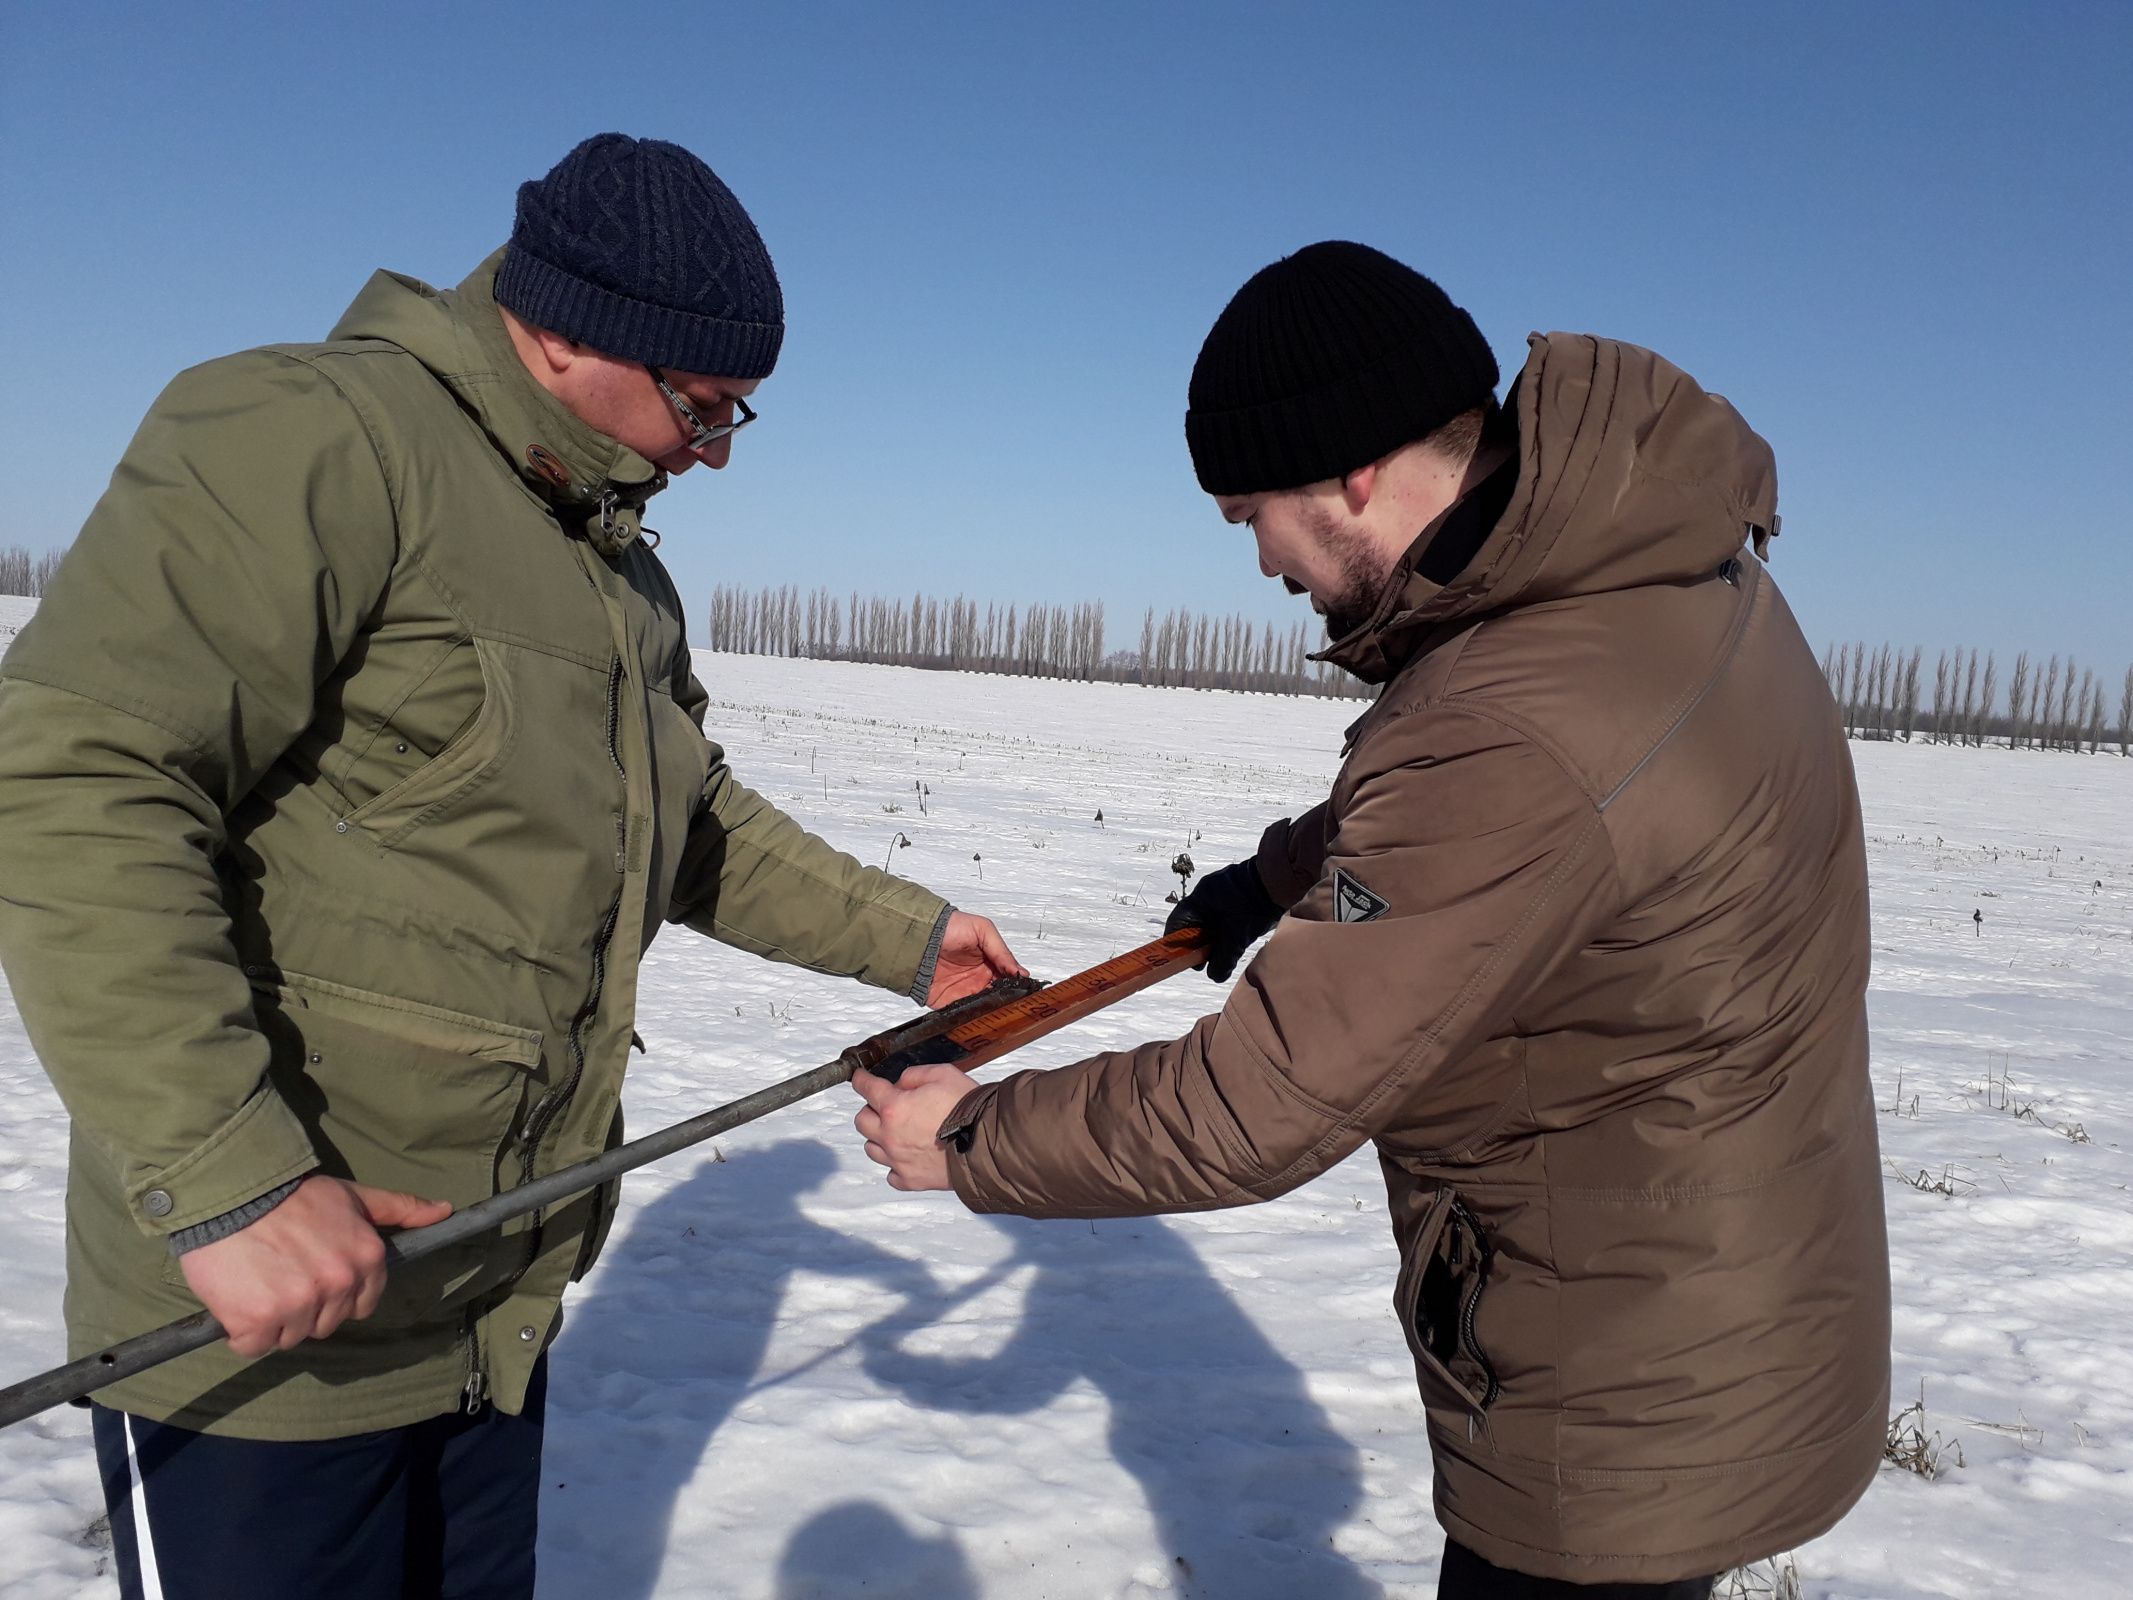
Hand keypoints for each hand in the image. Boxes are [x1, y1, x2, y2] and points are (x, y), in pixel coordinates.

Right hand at [177, 1174, 452, 1358]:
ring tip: (259, 1281)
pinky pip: (253, 1345)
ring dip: (273, 1320)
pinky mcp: (257, 1321)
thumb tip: (444, 1211)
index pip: (362, 1305)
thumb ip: (400, 1208)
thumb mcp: (354, 1196)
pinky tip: (237, 1298)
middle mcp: (338, 1285)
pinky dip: (242, 1331)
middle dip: (306, 1308)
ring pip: (290, 1337)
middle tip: (282, 1274)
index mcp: (366, 1259)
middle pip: (325, 1324)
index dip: (337, 1295)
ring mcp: (298, 1305)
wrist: (231, 1194)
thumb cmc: (292, 1195)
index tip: (314, 1274)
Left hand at [852, 1062, 976, 1191]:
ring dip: (879, 1137)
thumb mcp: (944, 1074)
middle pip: (862, 1121)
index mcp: (894, 1107)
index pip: (867, 1089)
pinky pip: (891, 1174)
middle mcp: (890, 1135)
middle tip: (884, 1105)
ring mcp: (899, 1160)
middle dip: (870, 1109)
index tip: (860, 1078)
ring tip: (896, 1131)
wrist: (988, 1144)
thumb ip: (915, 1075)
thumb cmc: (969, 1110)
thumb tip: (901, 1083)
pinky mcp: (911, 1180)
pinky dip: (894, 1164)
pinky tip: (905, 1156)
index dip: (861, 1080)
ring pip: (871, 1148)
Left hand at [926, 911, 1026, 1006]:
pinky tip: (978, 1012)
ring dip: (990, 1009)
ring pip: (983, 1008)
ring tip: (995, 1006)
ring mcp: (964, 992)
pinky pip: (962, 1013)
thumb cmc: (950, 927)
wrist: (921, 936)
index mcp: (989, 964)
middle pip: (998, 996)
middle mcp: (978, 979)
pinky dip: (970, 1015)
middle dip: (1005, 1000)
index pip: (1008, 979)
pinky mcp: (948, 1002)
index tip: (1022, 989)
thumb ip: (1003, 952)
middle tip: (1010, 1000)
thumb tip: (1019, 971)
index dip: (1015, 985)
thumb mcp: (983, 930)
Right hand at [1164, 858, 1282, 981]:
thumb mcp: (1237, 936)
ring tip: (1224, 952)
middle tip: (1206, 961)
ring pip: (1211, 919)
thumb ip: (1223, 958)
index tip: (1184, 960)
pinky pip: (1223, 914)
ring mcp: (1221, 890)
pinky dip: (1226, 928)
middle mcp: (1207, 892)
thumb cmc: (1255, 904)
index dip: (1178, 944)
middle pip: (1194, 923)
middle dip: (1199, 943)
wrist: (1280, 880)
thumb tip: (1214, 975)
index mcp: (1200, 897)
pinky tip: (1236, 938)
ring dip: (1215, 937)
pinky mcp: (1235, 892)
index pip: (1178, 922)